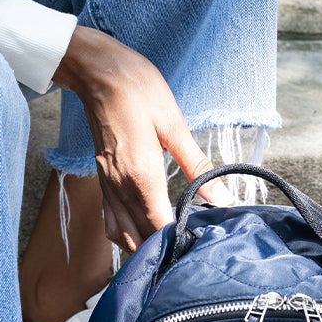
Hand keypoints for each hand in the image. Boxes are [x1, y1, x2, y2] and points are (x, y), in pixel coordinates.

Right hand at [52, 26, 233, 250]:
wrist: (97, 72)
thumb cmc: (138, 91)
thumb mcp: (174, 126)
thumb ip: (198, 168)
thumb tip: (223, 198)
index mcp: (141, 177)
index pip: (159, 230)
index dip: (179, 242)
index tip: (199, 242)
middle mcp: (120, 190)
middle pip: (141, 241)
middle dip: (164, 249)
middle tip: (190, 244)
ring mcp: (108, 188)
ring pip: (124, 237)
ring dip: (145, 246)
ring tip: (170, 240)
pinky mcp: (103, 183)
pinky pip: (112, 223)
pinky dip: (128, 234)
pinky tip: (145, 226)